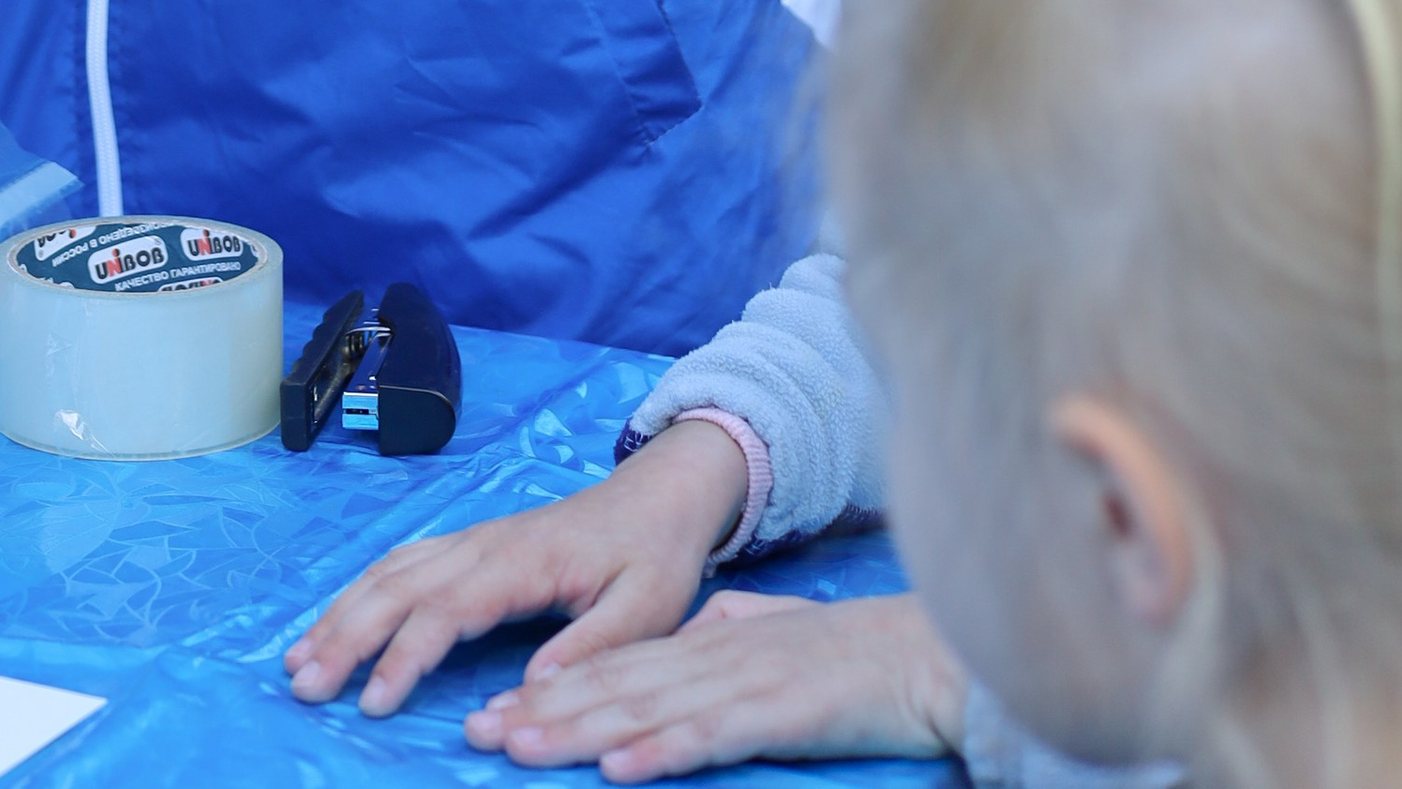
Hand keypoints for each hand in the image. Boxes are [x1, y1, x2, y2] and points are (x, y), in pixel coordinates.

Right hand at [285, 422, 746, 719]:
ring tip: (298, 658)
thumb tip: (531, 688)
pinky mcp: (470, 544)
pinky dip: (360, 589)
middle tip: (303, 684)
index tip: (372, 703)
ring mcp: (471, 540)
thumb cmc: (654, 556)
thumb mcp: (647, 609)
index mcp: (521, 562)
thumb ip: (591, 649)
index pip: (446, 611)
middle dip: (345, 634)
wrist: (660, 495)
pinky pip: (402, 561)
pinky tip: (336, 616)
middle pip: (397, 587)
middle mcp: (483, 545)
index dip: (404, 656)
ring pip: (390, 571)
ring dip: (341, 612)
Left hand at [465, 585, 969, 774]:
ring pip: (642, 710)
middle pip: (611, 688)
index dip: (551, 691)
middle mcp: (711, 658)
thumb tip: (692, 636)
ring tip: (519, 747)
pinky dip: (660, 751)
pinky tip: (617, 768)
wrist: (923, 655)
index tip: (496, 712)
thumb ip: (727, 634)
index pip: (614, 668)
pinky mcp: (776, 715)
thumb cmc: (852, 657)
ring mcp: (741, 684)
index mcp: (707, 642)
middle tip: (477, 732)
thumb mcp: (772, 633)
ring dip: (576, 732)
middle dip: (541, 713)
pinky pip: (708, 737)